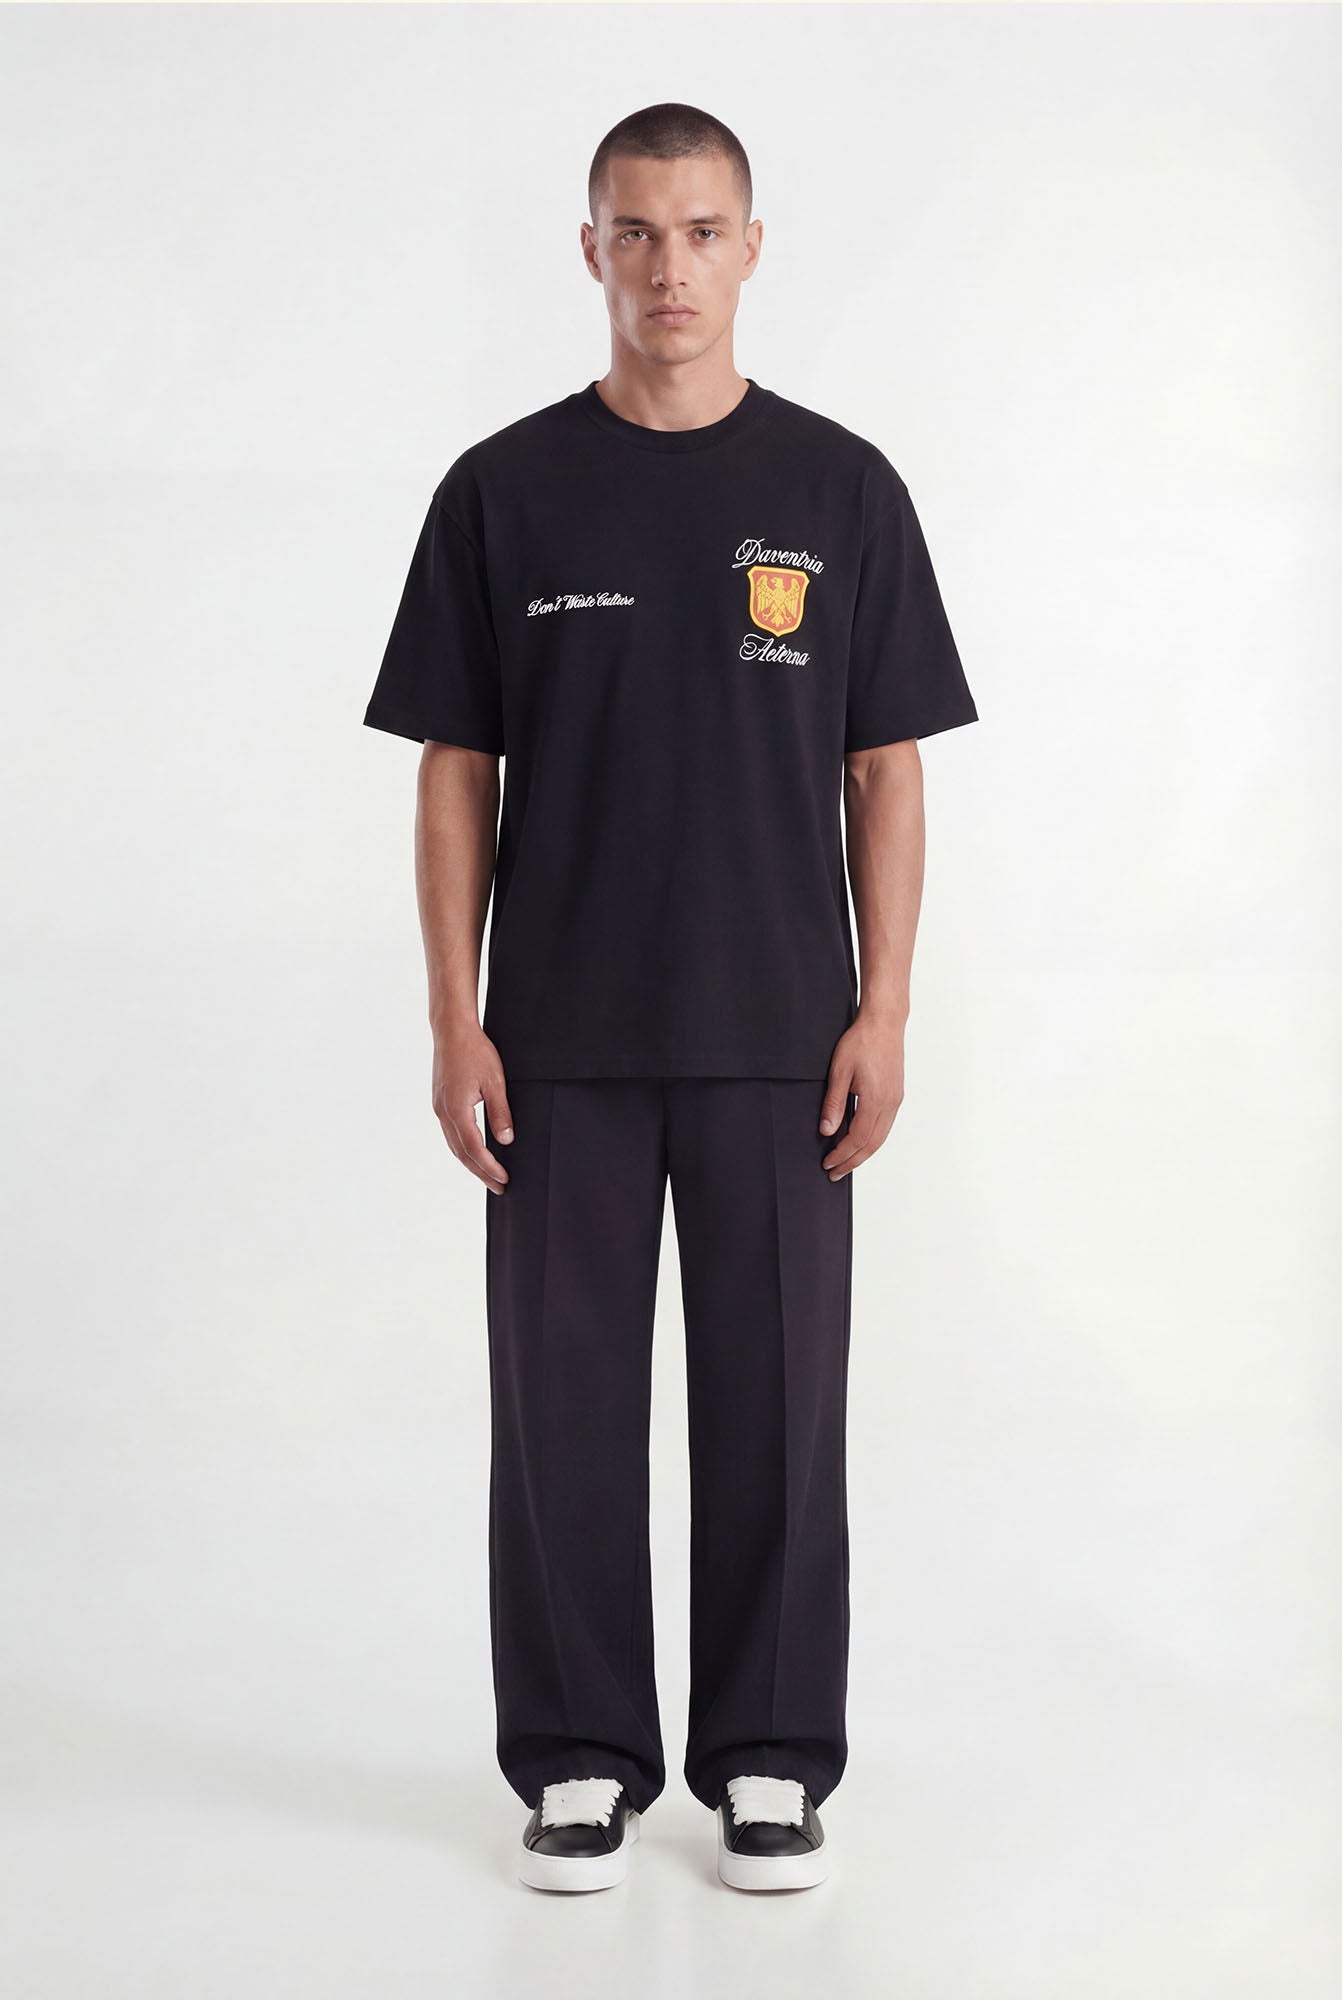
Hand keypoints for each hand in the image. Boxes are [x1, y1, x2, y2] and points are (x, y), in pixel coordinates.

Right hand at [431, 1023, 514, 1192]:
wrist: (452, 1030)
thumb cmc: (475, 1051)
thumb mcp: (495, 1082)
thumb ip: (501, 1112)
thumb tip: (506, 1140)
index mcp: (457, 1109)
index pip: (474, 1149)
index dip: (489, 1167)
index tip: (504, 1179)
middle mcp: (444, 1112)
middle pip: (461, 1153)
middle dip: (481, 1172)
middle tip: (499, 1187)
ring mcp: (439, 1107)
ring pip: (454, 1145)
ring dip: (471, 1163)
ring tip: (488, 1175)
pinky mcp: (440, 1102)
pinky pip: (450, 1133)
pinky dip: (463, 1148)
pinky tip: (474, 1151)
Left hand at [818, 1008, 905, 1178]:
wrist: (884, 1022)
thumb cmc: (861, 1042)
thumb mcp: (839, 1072)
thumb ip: (833, 1104)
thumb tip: (826, 1131)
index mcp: (875, 1101)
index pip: (857, 1139)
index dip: (841, 1155)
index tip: (828, 1163)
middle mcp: (889, 1104)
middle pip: (872, 1145)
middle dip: (852, 1161)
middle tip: (835, 1172)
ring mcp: (895, 1100)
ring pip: (881, 1137)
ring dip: (863, 1153)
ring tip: (846, 1161)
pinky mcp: (896, 1094)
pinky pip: (885, 1125)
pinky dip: (872, 1139)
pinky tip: (861, 1140)